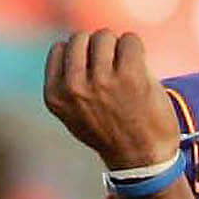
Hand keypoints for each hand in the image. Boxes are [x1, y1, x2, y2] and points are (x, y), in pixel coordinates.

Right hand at [44, 29, 178, 171]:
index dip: (80, 58)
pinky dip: (136, 50)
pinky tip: (140, 70)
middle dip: (97, 49)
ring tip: (125, 72)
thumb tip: (68, 43)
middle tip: (112, 73)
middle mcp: (74, 87)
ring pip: (104, 36)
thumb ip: (67, 81)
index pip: (60, 48)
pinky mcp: (130, 76)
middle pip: (80, 38)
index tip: (93, 77)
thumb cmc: (110, 134)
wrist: (143, 162)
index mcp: (55, 95)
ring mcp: (101, 81)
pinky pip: (130, 40)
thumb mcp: (75, 113)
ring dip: (117, 49)